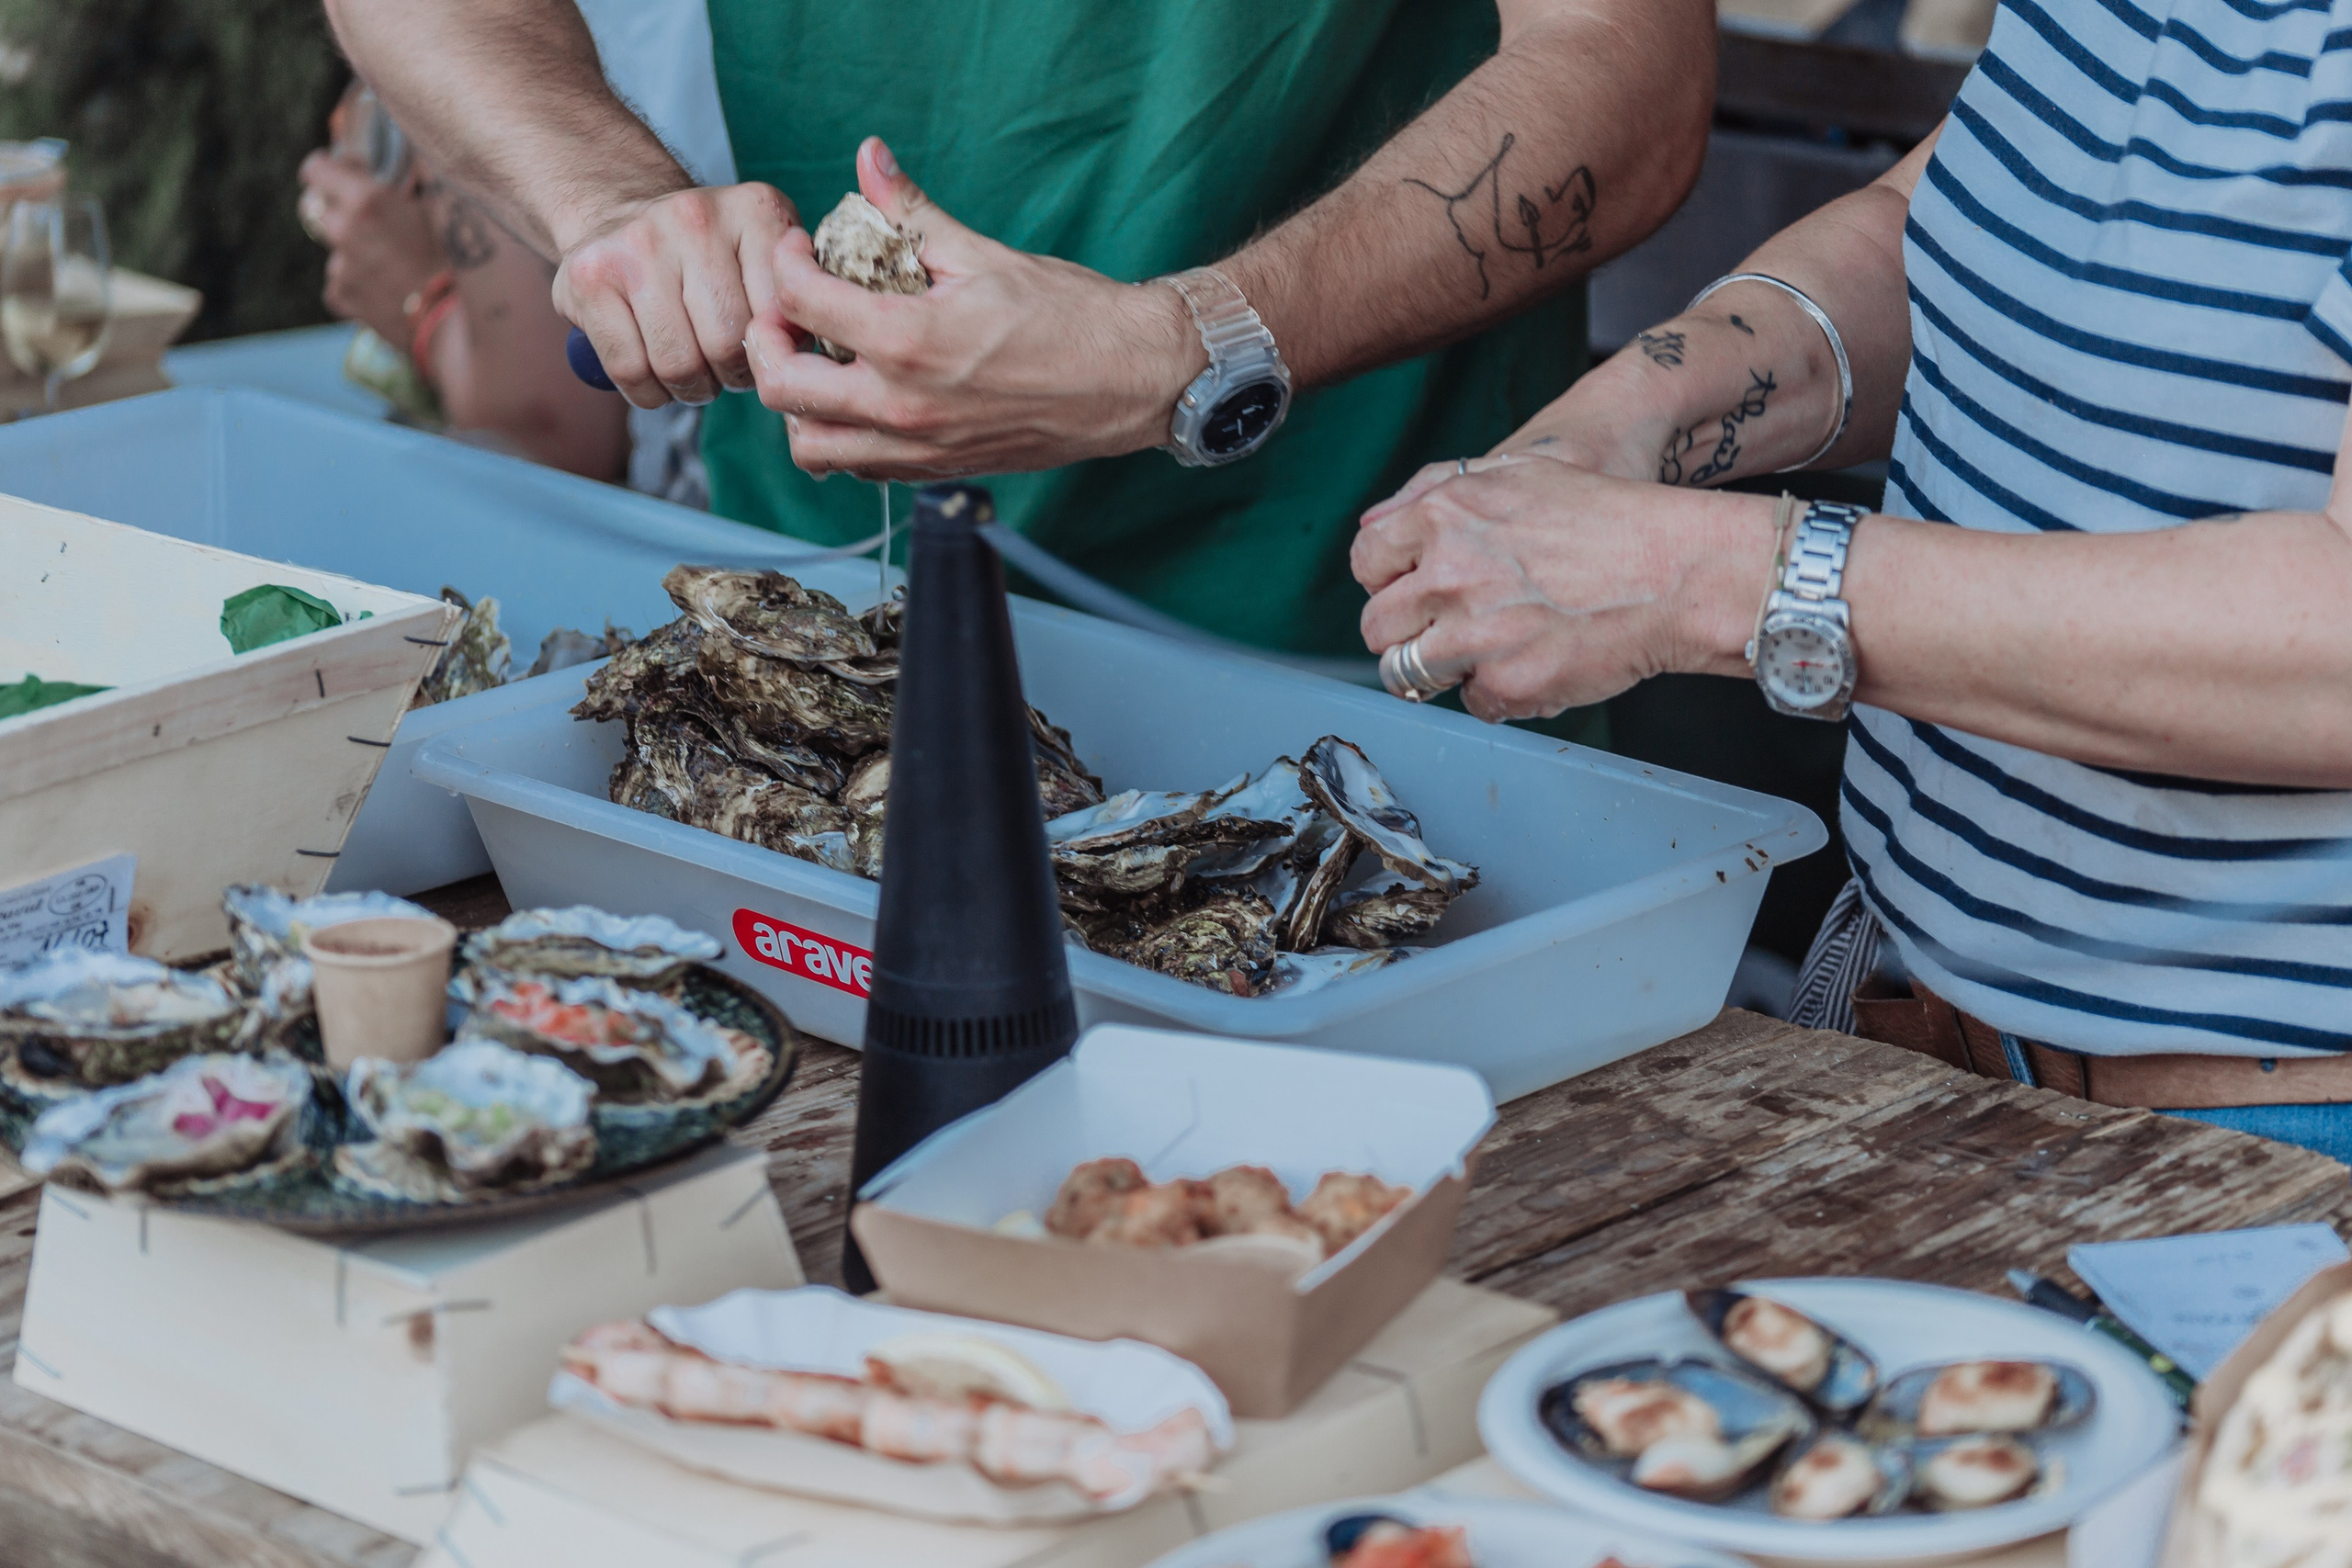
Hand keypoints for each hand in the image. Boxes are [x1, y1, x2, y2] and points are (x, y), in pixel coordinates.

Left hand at [299, 152, 444, 345]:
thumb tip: (418, 156)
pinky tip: (388, 292)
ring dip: (356, 252)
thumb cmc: (460, 263)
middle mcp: (345, 231)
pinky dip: (359, 285)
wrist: (457, 325)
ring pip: (337, 250)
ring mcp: (341, 267)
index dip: (328, 168)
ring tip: (394, 266)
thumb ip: (420, 179)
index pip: (317, 169)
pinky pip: (341, 285)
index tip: (341, 171)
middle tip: (374, 222)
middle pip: (320, 210)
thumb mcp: (444, 209)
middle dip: (342, 211)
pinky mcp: (343, 299)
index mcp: (366, 200)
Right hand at [553, 182, 800, 408]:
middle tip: (724, 369)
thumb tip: (805, 351)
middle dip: (730, 376)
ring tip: (693, 371)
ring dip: (690, 389)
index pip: (783, 317)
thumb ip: (797, 298)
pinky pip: (630, 370)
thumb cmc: (710, 256)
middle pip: (728, 345)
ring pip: (679, 364)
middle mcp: (695, 217)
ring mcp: (636, 243)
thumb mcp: (766, 255)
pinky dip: (648, 393)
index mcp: (756, 210)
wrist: (621, 208)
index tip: (762, 348)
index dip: (774, 351)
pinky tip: (654, 375)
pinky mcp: (589, 276)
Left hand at [744, 138, 1202, 479]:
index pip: (801, 301)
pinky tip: (859, 394)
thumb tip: (869, 157)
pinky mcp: (938, 469)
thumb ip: (910, 212)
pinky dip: (840, 435)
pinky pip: (859, 465)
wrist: (1133, 378)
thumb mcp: (982, 253)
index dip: (784, 263)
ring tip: (816, 364)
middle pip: (783, 389)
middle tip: (786, 312)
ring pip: (812, 447)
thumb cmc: (1070, 316)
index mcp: (909, 341)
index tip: (797, 248)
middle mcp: (904, 405)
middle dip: (768, 343)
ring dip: (798, 405)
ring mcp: (920, 447)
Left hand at [1353, 459, 1772, 721]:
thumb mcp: (1519, 473)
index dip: (1386, 583)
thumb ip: (1437, 494)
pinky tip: (1537, 665)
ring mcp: (1473, 635)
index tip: (1409, 593)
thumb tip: (1376, 524)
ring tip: (1489, 652)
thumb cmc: (1608, 518)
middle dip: (1405, 634)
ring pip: (1411, 674)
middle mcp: (1447, 575)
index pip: (1366, 562)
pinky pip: (1473, 704)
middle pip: (1377, 627)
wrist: (1677, 571)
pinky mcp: (1507, 684)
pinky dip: (1500, 694)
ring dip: (1443, 669)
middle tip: (1444, 633)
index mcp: (1443, 518)